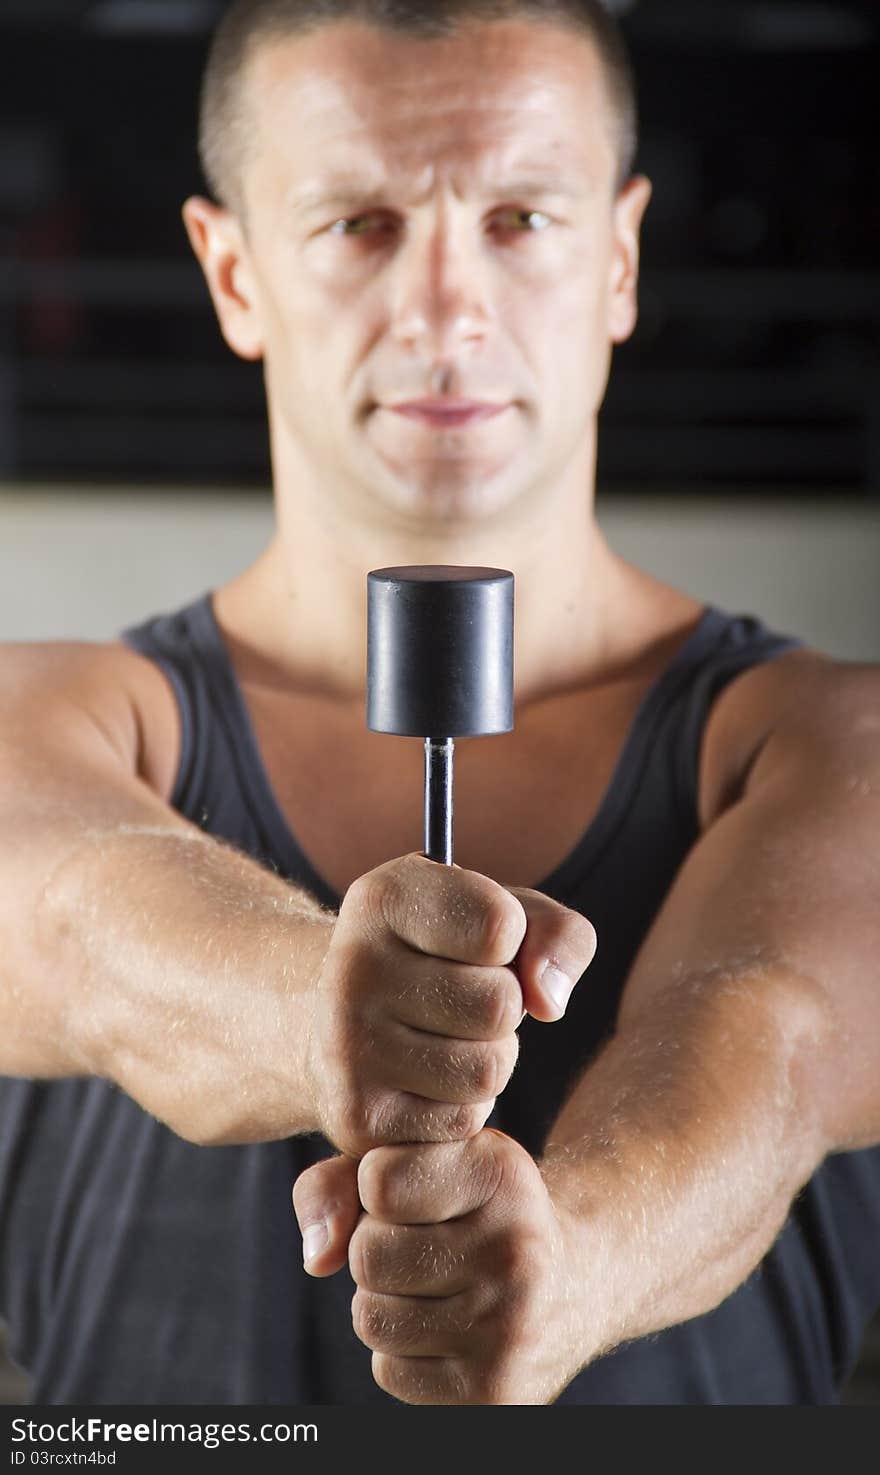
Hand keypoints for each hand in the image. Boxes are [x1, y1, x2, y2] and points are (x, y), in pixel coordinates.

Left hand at [292, 1129, 589, 1403]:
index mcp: (501, 1174)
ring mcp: (509, 1325)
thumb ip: (345, 1177)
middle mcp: (515, 1248)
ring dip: (384, 1301)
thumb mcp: (429, 1161)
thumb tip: (317, 1257)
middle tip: (420, 1242)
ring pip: (371, 1317)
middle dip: (375, 1247)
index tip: (412, 1188)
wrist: (572, 1282)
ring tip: (433, 1284)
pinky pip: (389, 1371)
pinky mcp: (495, 1389)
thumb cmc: (475, 1209)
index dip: (375, 1186)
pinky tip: (446, 1327)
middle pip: (367, 1254)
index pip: (376, 1180)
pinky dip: (402, 1351)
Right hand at [304, 851, 596, 1156]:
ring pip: (488, 1069)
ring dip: (488, 1060)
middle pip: (500, 1004)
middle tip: (459, 1000)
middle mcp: (351, 965)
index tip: (479, 942)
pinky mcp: (355, 1113)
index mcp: (384, 897)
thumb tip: (549, 1002)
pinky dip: (461, 1106)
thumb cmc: (443, 960)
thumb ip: (557, 935)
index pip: (500, 925)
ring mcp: (346, 1042)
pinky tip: (423, 1081)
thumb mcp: (504, 920)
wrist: (342, 1024)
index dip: (512, 941)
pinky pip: (462, 1121)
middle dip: (503, 1008)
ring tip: (445, 1040)